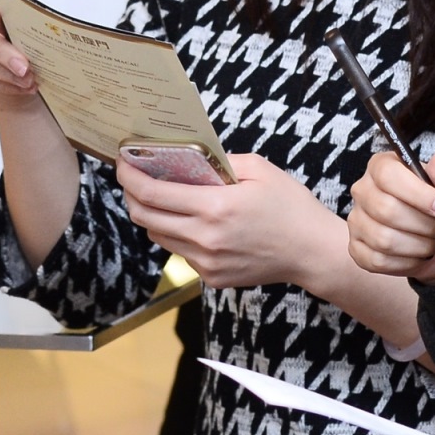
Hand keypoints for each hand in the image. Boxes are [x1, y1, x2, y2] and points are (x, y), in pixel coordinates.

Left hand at [116, 151, 340, 290]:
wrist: (312, 252)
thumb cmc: (291, 207)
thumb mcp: (259, 169)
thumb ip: (219, 160)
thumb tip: (189, 158)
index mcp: (215, 208)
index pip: (153, 194)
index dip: (130, 177)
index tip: (122, 163)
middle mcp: (205, 238)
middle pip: (145, 218)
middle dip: (132, 195)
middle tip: (134, 178)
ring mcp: (207, 262)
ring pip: (159, 237)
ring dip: (153, 216)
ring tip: (162, 197)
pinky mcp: (212, 277)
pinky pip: (181, 253)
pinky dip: (178, 234)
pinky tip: (193, 221)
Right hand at [347, 150, 434, 282]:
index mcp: (382, 167)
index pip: (388, 176)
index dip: (418, 194)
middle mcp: (363, 191)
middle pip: (385, 210)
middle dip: (423, 225)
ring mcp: (356, 221)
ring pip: (383, 239)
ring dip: (419, 246)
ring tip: (433, 242)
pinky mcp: (357, 249)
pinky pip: (378, 261)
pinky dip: (407, 263)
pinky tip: (418, 256)